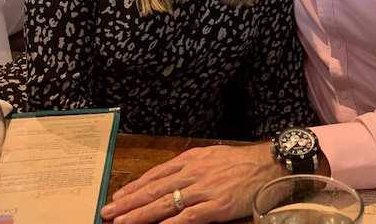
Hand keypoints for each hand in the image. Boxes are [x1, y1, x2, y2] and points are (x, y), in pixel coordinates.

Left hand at [100, 143, 286, 223]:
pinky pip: (189, 216)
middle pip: (154, 189)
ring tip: (122, 221)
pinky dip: (171, 223)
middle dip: (129, 202)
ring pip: (166, 202)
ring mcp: (204, 190)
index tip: (117, 197)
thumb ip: (189, 168)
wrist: (267, 165)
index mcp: (190, 160)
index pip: (155, 175)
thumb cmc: (240, 163)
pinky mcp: (217, 205)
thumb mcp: (210, 157)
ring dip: (141, 213)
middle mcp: (193, 173)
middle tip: (108, 211)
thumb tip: (167, 180)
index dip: (134, 187)